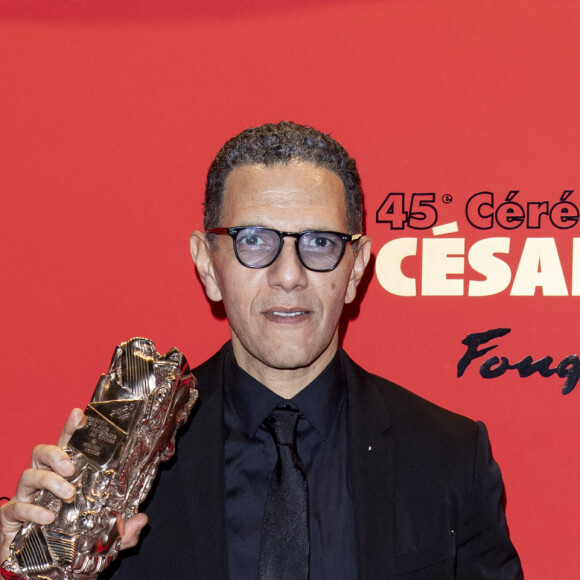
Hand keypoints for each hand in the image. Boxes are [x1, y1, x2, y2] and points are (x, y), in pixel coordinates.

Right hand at [0, 409, 147, 563]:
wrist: (36, 570)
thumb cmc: (67, 544)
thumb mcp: (102, 539)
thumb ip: (122, 531)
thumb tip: (141, 521)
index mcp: (65, 478)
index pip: (68, 447)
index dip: (71, 428)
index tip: (79, 414)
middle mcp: (43, 482)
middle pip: (42, 452)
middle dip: (56, 453)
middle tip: (71, 467)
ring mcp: (25, 498)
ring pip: (28, 474)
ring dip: (49, 480)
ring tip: (67, 493)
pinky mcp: (10, 517)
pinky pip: (16, 506)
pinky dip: (32, 509)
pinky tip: (47, 517)